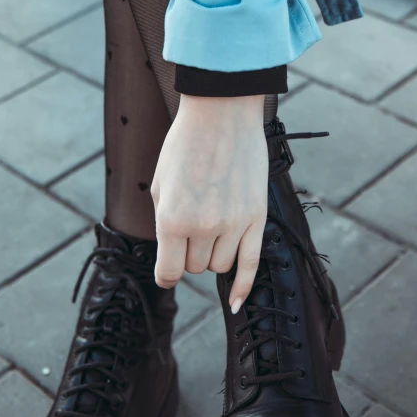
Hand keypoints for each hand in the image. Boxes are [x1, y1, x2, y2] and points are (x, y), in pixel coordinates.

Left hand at [150, 92, 268, 313]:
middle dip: (189, 255)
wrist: (222, 113)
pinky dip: (242, 287)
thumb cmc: (185, 144)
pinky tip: (235, 303)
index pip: (168, 271)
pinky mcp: (256, 218)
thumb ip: (163, 222)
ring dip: (212, 257)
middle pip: (195, 268)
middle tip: (190, 229)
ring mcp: (233, 224)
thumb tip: (171, 254)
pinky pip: (251, 264)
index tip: (167, 273)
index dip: (166, 275)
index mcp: (171, 218)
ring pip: (219, 267)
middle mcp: (202, 227)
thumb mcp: (160, 183)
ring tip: (210, 229)